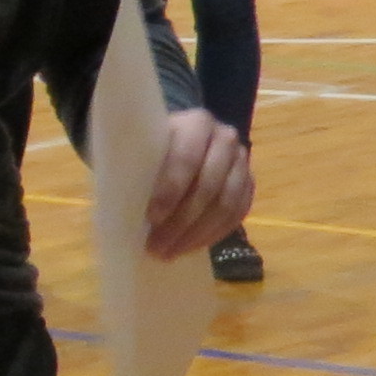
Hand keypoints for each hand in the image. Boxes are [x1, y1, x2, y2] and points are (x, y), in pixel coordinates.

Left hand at [141, 110, 251, 260]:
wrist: (178, 141)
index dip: (170, 191)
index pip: (187, 159)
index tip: (151, 218)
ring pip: (226, 205)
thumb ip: (139, 168)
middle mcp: (225, 138)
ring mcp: (241, 162)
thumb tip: (126, 210)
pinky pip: (237, 215)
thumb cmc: (153, 147)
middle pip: (208, 186)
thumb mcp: (142, 148)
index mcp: (197, 123)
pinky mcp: (249, 184)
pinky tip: (191, 246)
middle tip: (157, 246)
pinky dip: (213, 234)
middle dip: (181, 221)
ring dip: (197, 234)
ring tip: (171, 252)